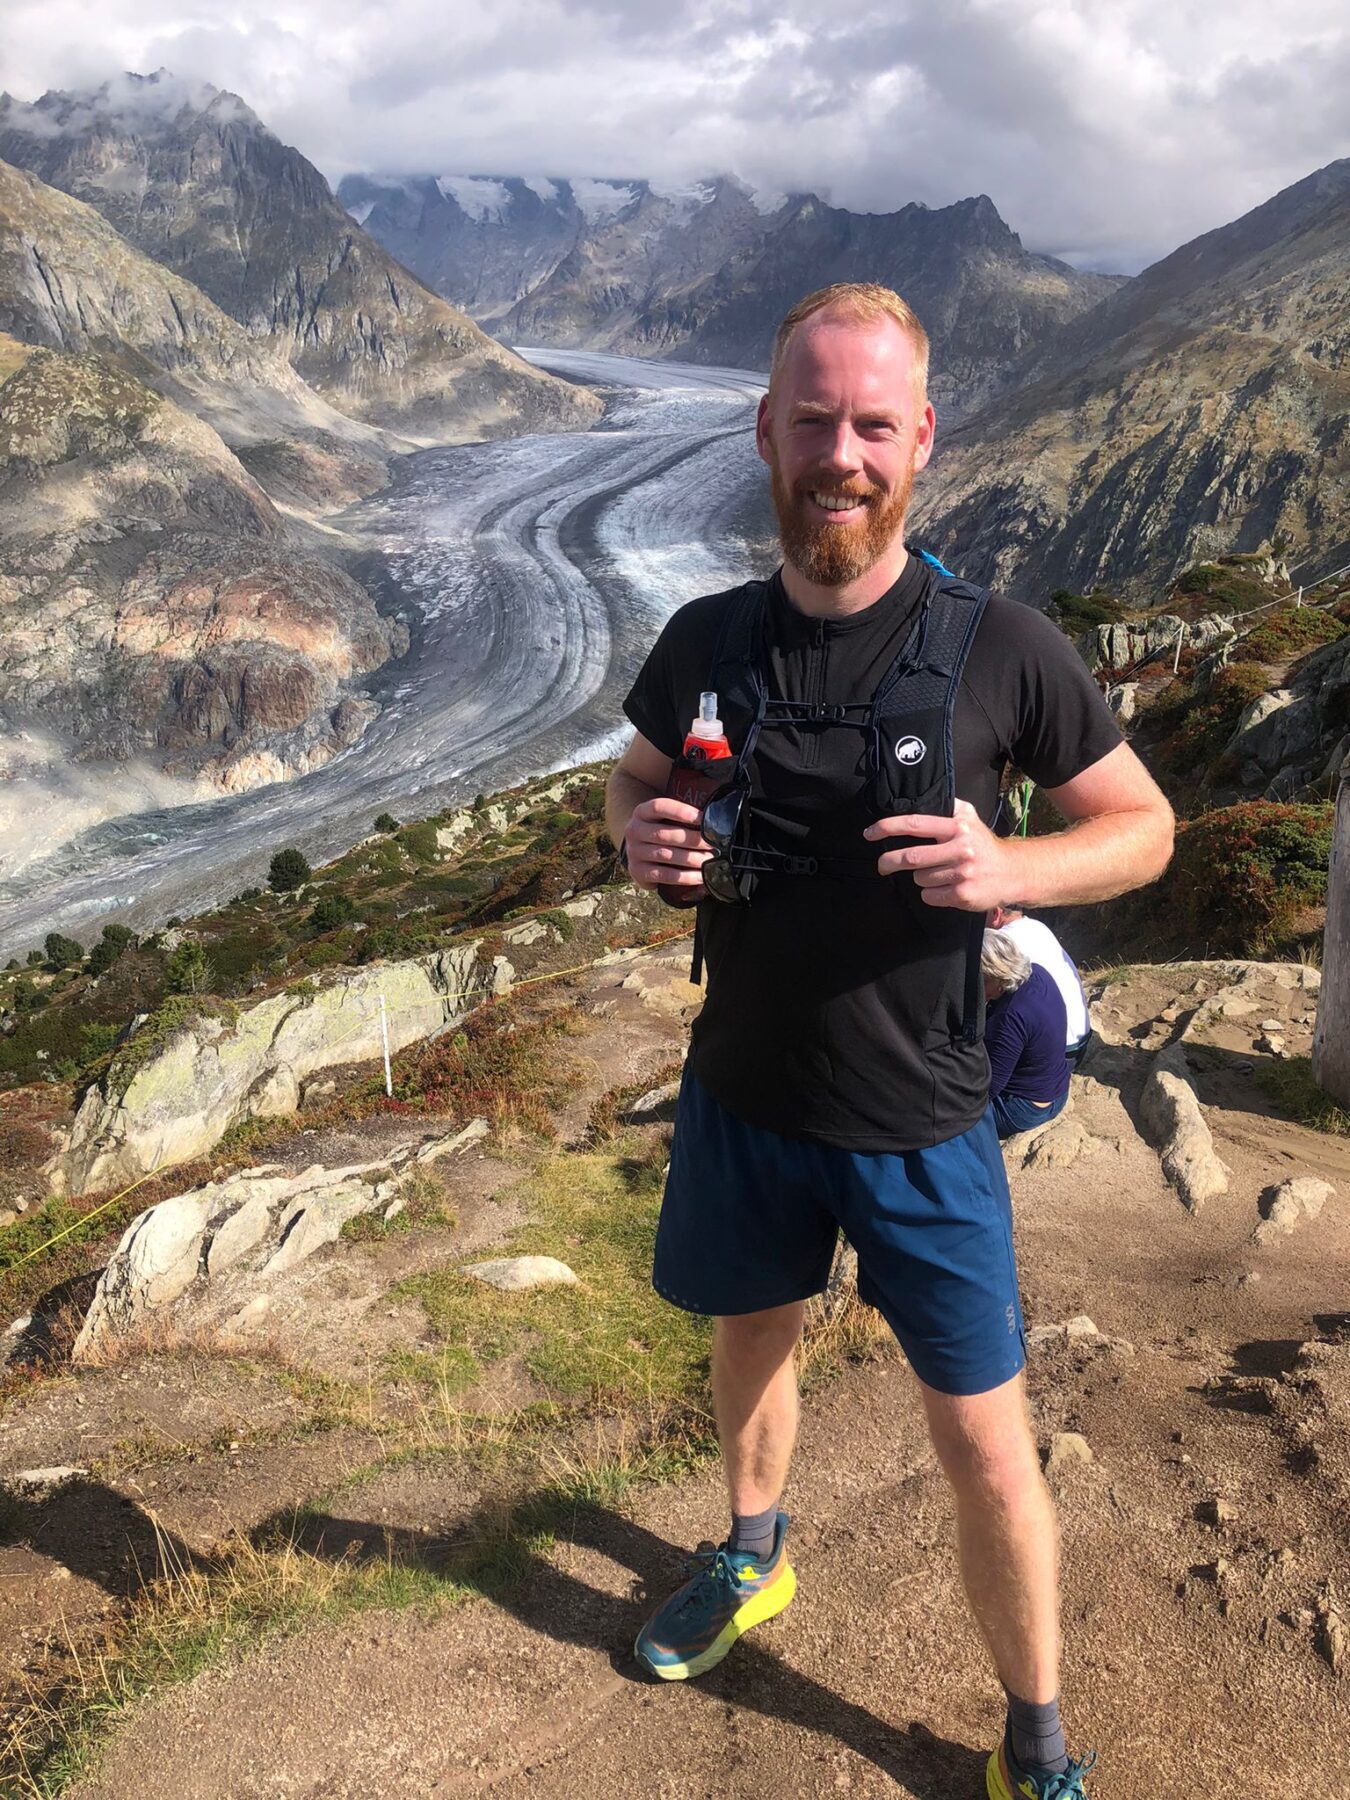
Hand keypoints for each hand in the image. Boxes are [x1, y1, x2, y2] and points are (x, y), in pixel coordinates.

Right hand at [625, 796, 711, 894]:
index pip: (659, 807)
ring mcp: (634, 852)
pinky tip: (700, 876)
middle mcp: (634, 830)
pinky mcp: (638, 871)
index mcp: (641, 812)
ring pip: (666, 855)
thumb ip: (681, 816)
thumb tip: (711, 819)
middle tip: (711, 844)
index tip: (702, 818)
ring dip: (691, 858)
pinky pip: (664, 875)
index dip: (681, 811)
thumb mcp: (663, 819)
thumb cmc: (660, 831)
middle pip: (665, 834)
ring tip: (709, 860)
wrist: (639, 853)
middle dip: (692, 839)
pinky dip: (685, 877)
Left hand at [864, 800, 1011, 910]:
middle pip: (911, 857)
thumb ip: (949, 806)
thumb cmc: (984, 845)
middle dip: (889, 862)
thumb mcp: (970, 818)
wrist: (1013, 872)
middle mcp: (960, 848)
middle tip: (882, 866)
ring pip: (920, 878)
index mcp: (957, 827)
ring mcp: (961, 873)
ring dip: (920, 878)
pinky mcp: (962, 894)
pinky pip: (929, 895)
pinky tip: (945, 888)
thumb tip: (921, 795)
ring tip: (937, 874)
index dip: (888, 827)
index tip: (870, 833)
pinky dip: (930, 894)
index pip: (915, 824)